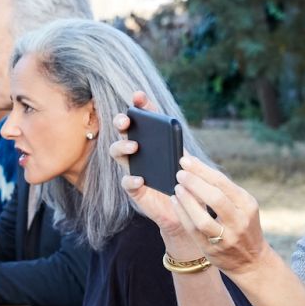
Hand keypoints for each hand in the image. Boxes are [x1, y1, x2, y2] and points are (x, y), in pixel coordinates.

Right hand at [107, 92, 204, 259]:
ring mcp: (134, 168)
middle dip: (121, 121)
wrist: (186, 209)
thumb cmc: (186, 181)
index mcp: (153, 139)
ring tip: (134, 146)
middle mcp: (139, 150)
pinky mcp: (134, 189)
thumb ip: (181, 149)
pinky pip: (127, 182)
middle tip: (126, 121)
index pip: (144, 116)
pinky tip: (141, 178)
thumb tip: (175, 137)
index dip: (140, 104)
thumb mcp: (188, 161)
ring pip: (117, 152)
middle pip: (123, 130)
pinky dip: (132, 179)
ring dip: (122, 146)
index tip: (138, 95)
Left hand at [173, 155, 272, 276]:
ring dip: (187, 200)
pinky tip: (175, 202)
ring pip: (202, 218)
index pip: (223, 182)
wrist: (251, 260)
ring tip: (177, 187)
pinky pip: (193, 230)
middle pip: (214, 198)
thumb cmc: (243, 225)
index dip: (202, 170)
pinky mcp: (212, 249)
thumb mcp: (243, 206)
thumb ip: (223, 189)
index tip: (187, 160)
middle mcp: (239, 220)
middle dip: (194, 182)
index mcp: (247, 204)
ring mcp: (225, 237)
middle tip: (180, 173)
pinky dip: (182, 214)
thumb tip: (197, 168)